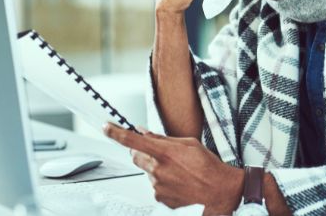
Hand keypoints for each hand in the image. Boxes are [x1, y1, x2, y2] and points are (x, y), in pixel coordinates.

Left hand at [103, 123, 243, 214]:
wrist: (218, 190)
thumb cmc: (208, 166)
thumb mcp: (188, 143)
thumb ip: (162, 138)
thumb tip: (144, 133)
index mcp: (164, 152)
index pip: (132, 140)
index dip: (116, 133)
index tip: (107, 127)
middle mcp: (158, 170)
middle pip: (136, 157)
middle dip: (141, 152)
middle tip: (157, 152)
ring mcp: (157, 186)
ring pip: (147, 172)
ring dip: (156, 168)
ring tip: (178, 170)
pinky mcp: (160, 198)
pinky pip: (154, 186)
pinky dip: (162, 182)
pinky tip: (178, 181)